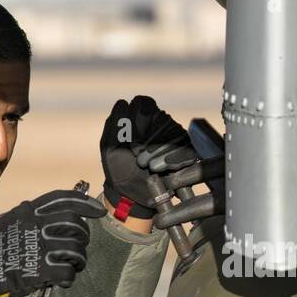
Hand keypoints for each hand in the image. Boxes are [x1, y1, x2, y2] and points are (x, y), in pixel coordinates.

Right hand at [0, 189, 107, 296]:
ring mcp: (40, 248)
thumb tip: (57, 218)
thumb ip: (33, 216)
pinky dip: (68, 277)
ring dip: (78, 260)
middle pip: (76, 227)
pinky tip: (62, 279)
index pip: (65, 200)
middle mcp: (38, 226)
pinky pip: (67, 272)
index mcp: (31, 211)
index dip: (86, 204)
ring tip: (72, 265)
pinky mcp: (41, 270)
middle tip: (78, 246)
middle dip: (83, 237)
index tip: (98, 211)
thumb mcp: (12, 219)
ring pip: (76, 250)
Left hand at [100, 95, 196, 218]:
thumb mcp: (109, 145)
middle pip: (160, 117)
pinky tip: (158, 169)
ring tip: (145, 165)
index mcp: (140, 116)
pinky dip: (171, 159)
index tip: (130, 139)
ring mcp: (175, 135)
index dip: (138, 119)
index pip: (144, 103)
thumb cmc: (119, 168)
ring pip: (173, 132)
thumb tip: (123, 102)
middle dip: (147, 139)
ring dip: (157, 151)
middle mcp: (159, 122)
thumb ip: (114, 123)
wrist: (132, 193)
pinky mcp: (187, 150)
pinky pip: (185, 148)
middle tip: (136, 156)